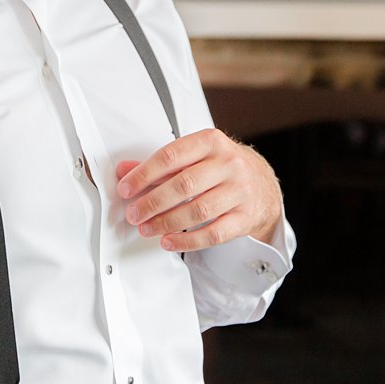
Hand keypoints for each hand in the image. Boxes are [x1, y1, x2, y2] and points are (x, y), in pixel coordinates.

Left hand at [115, 128, 281, 251]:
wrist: (260, 183)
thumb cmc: (219, 167)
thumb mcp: (192, 156)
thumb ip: (158, 164)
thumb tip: (124, 171)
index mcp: (211, 141)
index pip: (171, 156)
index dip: (144, 174)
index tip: (125, 188)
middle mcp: (228, 164)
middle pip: (184, 185)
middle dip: (152, 202)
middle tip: (133, 213)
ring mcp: (240, 191)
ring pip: (198, 211)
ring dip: (166, 222)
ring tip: (146, 228)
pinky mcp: (245, 217)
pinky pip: (213, 233)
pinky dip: (187, 241)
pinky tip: (168, 242)